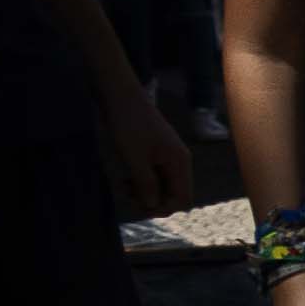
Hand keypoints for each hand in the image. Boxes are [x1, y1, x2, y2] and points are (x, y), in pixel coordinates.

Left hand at [89, 78, 190, 216]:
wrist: (121, 97)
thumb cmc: (129, 126)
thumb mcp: (135, 159)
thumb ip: (147, 184)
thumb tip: (153, 206)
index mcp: (179, 162)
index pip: (182, 198)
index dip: (163, 208)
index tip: (139, 206)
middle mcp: (178, 161)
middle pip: (173, 194)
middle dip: (152, 201)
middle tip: (128, 197)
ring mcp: (167, 157)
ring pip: (162, 186)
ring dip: (144, 193)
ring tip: (123, 188)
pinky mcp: (155, 153)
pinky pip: (154, 176)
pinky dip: (141, 182)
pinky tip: (125, 179)